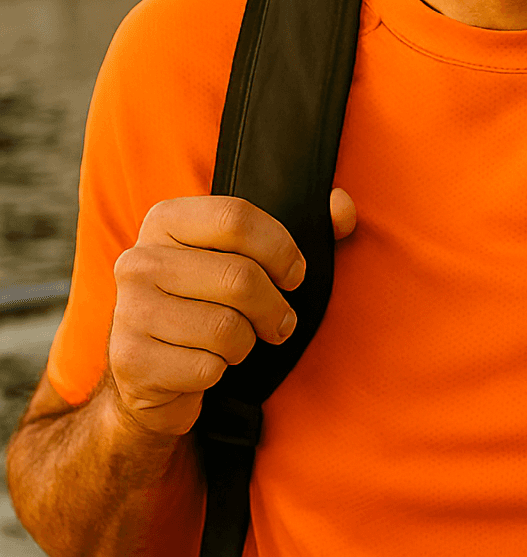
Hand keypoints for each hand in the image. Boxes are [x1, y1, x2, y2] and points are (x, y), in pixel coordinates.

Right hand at [107, 189, 357, 438]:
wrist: (148, 374)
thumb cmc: (207, 302)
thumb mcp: (244, 258)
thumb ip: (301, 227)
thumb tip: (341, 207)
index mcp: (166, 219)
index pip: (237, 217)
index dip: (280, 248)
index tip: (294, 274)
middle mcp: (139, 259)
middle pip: (239, 277)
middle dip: (274, 307)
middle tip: (281, 322)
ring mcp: (129, 311)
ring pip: (226, 328)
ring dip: (246, 342)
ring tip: (237, 341)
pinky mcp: (131, 361)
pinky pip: (206, 368)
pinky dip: (219, 372)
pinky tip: (205, 364)